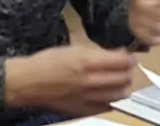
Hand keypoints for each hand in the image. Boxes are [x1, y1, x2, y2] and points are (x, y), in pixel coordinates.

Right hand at [4, 45, 134, 116]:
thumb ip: (94, 53)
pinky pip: (107, 107)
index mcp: (87, 62)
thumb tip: (113, 55)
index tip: (130, 55)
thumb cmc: (46, 63)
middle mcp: (90, 81)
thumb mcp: (72, 49)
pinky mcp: (84, 109)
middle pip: (124, 78)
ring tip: (121, 81)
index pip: (121, 61)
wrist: (29, 82)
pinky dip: (112, 100)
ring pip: (119, 95)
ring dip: (124, 86)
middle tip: (129, 67)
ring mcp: (88, 98)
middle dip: (129, 71)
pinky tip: (108, 94)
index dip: (129, 57)